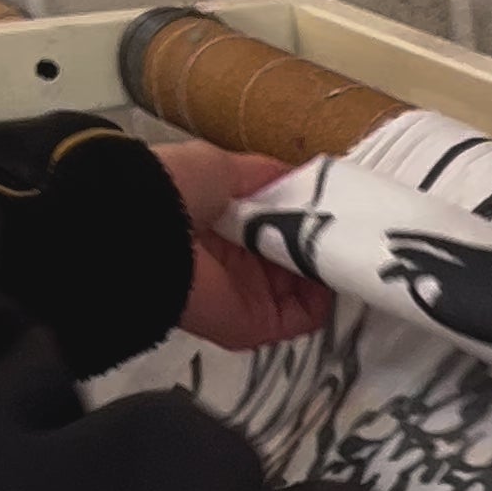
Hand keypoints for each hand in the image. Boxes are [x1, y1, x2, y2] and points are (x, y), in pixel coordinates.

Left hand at [162, 142, 332, 351]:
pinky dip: (325, 298)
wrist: (144, 232)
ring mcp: (247, 296)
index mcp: (224, 226)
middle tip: (346, 223)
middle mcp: (235, 263)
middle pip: (296, 259)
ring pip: (305, 289)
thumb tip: (299, 176)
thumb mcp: (221, 166)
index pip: (278, 227)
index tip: (333, 203)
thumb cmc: (173, 191)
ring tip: (347, 244)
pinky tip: (335, 270)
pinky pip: (304, 317)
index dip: (308, 216)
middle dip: (323, 241)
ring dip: (329, 268)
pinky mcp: (256, 324)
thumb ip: (264, 175)